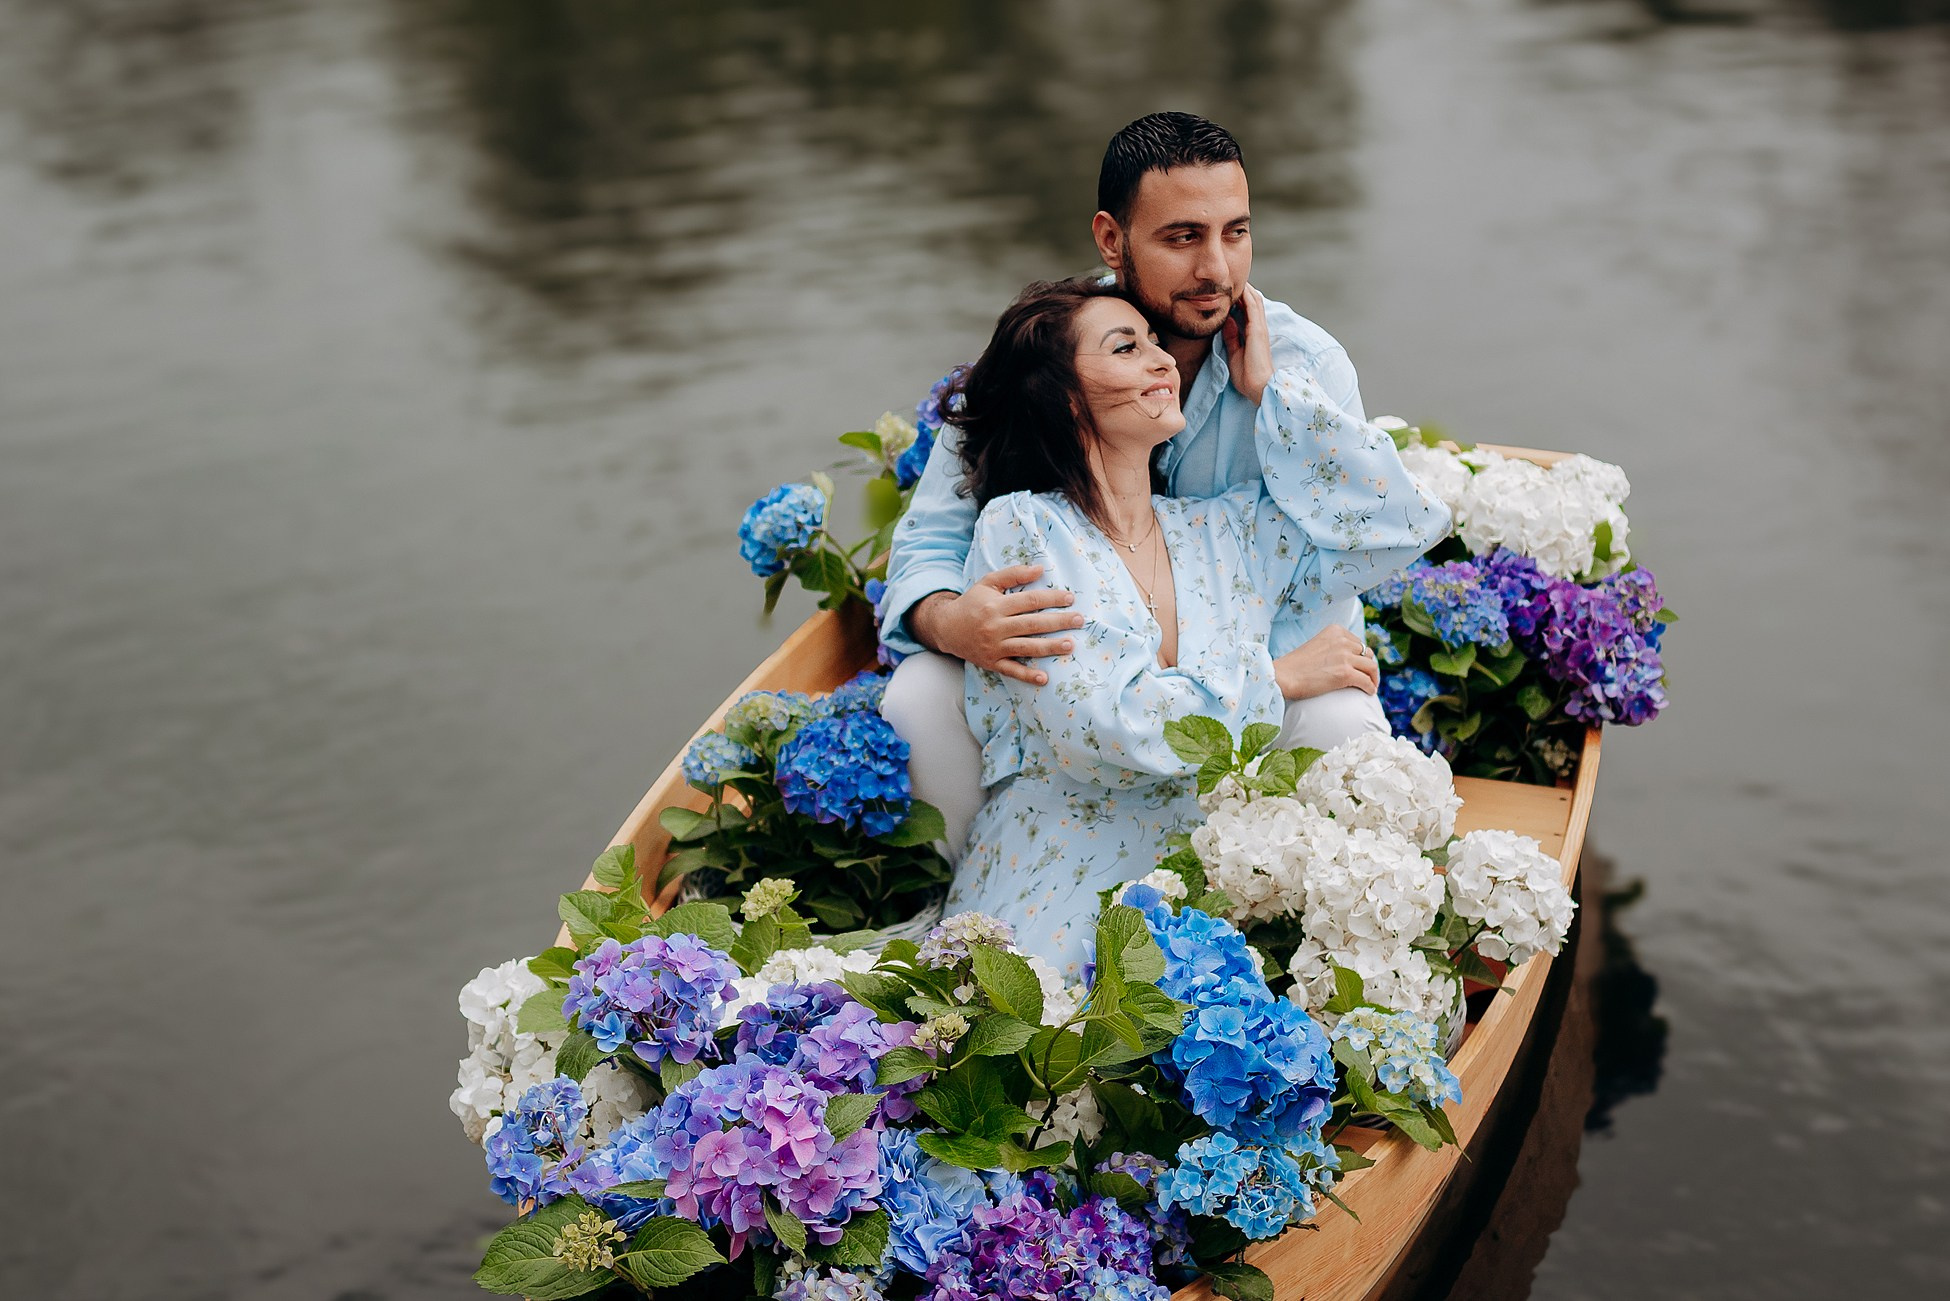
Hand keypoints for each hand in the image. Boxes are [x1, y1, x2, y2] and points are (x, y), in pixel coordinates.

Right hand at [909, 565, 1083, 684]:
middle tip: (1079, 620)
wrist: (946, 628)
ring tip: (1070, 645)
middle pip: (1033, 624)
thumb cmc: (972, 602)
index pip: (1030, 601)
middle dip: (1058, 622)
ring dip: (1050, 647)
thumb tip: (1040, 568)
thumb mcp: (988, 583)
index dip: (1052, 598)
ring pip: (1026, 647)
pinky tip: (1044, 678)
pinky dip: (1027, 675)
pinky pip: (1011, 670)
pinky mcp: (991, 662)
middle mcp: (995, 626)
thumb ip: (1014, 574)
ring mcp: (994, 647)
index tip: (1070, 598)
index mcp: (996, 605)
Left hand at [1221, 283, 1272, 406]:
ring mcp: (1259, 328)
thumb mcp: (1234, 353)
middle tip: (1233, 279)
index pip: (1247, 311)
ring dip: (1246, 290)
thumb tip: (1226, 321)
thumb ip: (1231, 337)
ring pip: (1254, 301)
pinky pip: (1253, 308)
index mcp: (1253, 334)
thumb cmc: (1247, 375)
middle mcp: (1258, 328)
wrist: (1258, 386)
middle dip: (1244, 290)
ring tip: (1237, 278)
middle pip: (1253, 302)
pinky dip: (1247, 297)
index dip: (1240, 299)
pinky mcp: (1258, 330)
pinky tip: (1241, 288)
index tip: (1230, 291)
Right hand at [1273, 626, 1379, 699]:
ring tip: (1370, 685)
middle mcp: (1342, 641)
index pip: (1358, 643)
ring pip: (1371, 667)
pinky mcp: (1345, 674)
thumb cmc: (1296, 665)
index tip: (1361, 666)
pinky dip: (1370, 687)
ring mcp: (1344, 657)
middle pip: (1367, 654)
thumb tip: (1350, 657)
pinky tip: (1368, 692)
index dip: (1361, 656)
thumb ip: (1333, 646)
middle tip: (1367, 677)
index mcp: (1335, 631)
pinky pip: (1366, 681)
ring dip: (1373, 677)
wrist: (1284, 676)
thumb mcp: (1317, 645)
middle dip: (1368, 666)